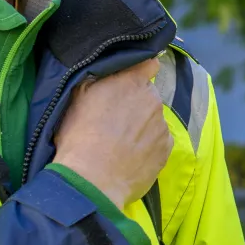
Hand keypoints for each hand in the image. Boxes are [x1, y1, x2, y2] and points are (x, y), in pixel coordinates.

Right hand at [52, 58, 170, 208]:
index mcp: (130, 82)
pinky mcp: (166, 148)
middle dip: (135, 104)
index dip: (142, 71)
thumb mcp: (77, 98)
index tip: (134, 80)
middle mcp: (151, 99)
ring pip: (153, 120)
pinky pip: (159, 141)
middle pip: (147, 96)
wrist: (92, 180)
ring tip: (120, 145)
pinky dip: (148, 146)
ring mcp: (161, 124)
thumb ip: (98, 80)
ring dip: (142, 127)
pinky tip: (130, 157)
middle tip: (115, 123)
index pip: (148, 64)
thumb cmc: (78, 137)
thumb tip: (108, 72)